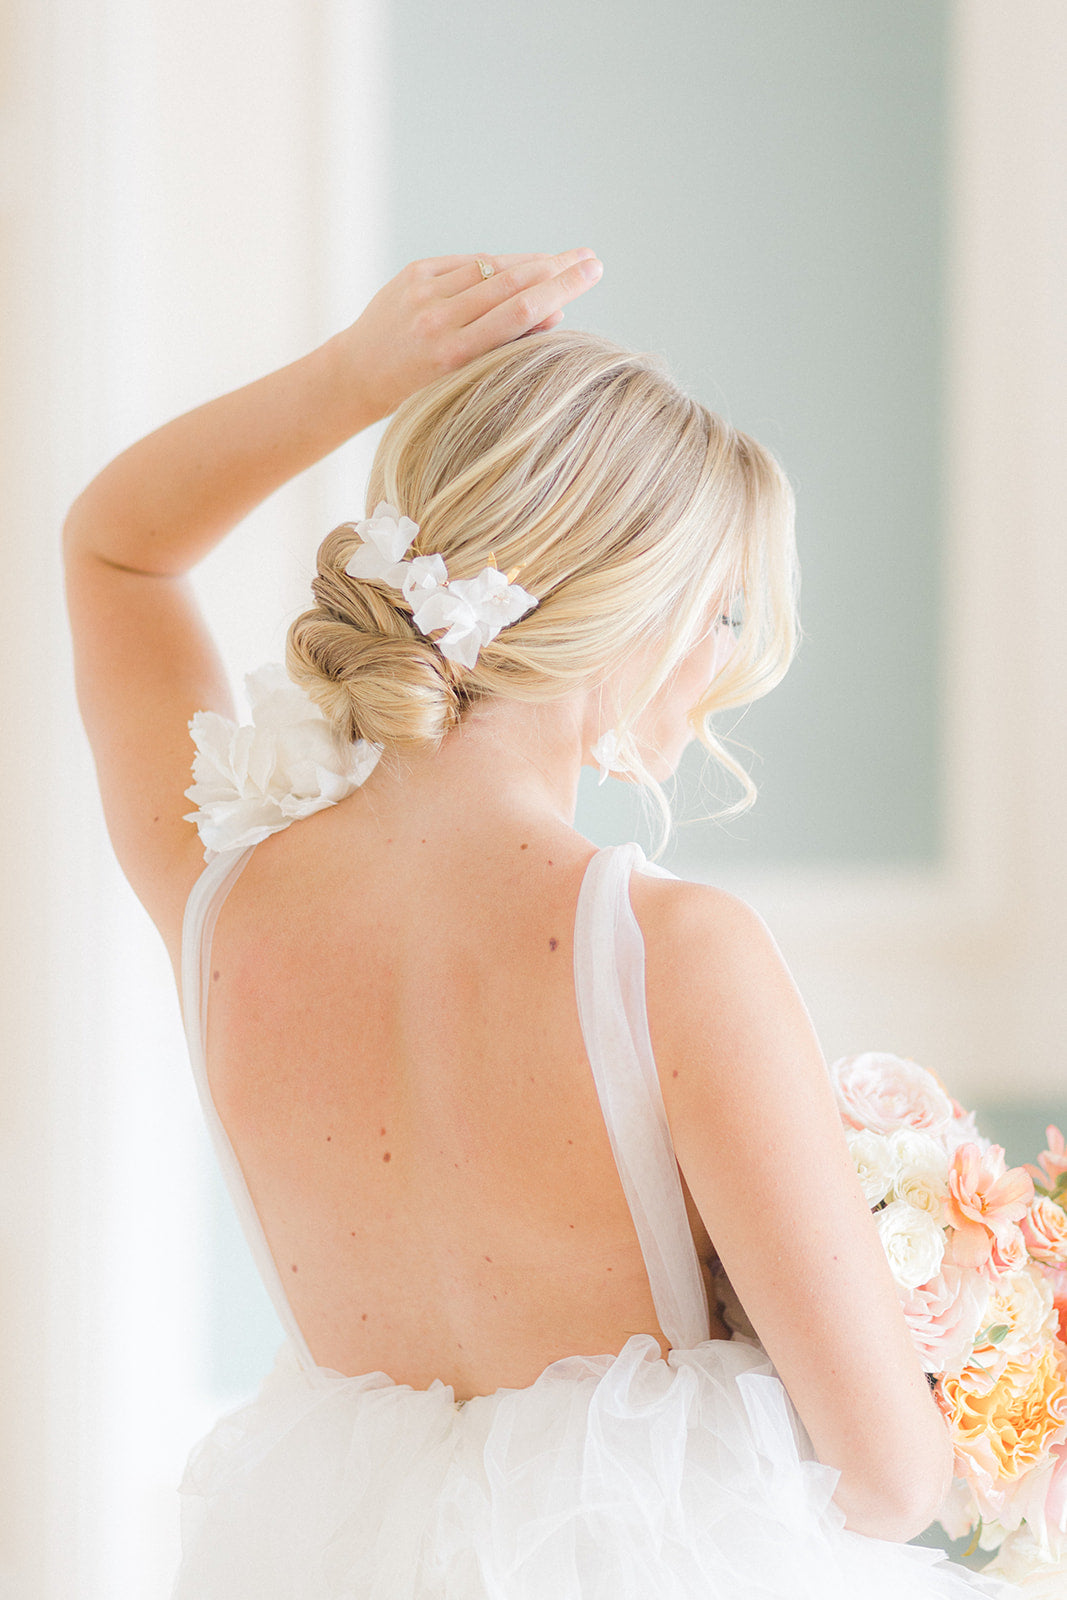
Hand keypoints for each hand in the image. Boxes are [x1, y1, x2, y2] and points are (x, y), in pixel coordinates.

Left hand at [336, 248, 603, 421]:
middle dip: (557, 267)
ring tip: (563, 260)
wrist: (356, 374)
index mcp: (454, 355)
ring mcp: (423, 291)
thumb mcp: (463, 382)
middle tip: (590, 258)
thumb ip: (506, 348)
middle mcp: (438, 319)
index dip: (562, 287)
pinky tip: (521, 265)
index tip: (592, 271)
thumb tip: (554, 311)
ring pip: (491, 267)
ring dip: (531, 262)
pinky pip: (467, 263)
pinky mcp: (413, 273)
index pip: (521, 311)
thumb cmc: (418, 390)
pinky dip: (496, 265)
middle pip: (512, 282)